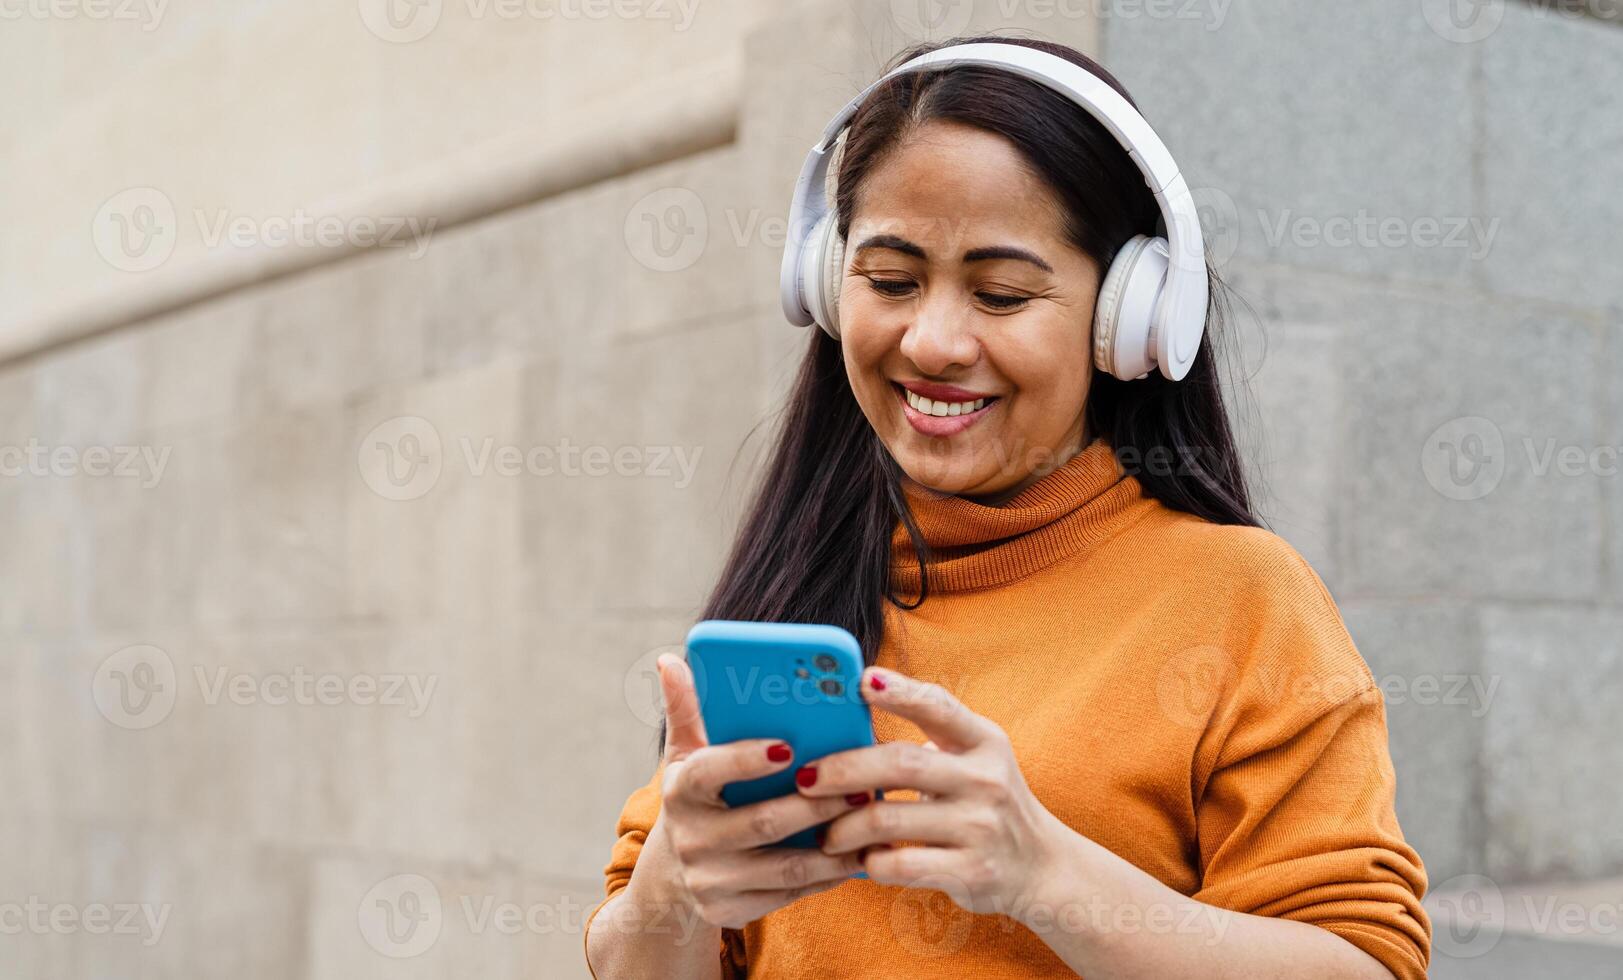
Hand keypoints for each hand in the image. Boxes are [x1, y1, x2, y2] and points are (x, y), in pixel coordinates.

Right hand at [638, 654, 868, 929]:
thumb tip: (671, 659)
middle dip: (815, 805)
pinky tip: (860, 856)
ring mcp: (710, 880)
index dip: (747, 759)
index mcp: (680, 791)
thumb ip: (687, 709)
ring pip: (784, 865)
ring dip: (833, 845)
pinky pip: (790, 893)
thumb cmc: (697, 798)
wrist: (674, 879)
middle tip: (860, 785)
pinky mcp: (731, 912)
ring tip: (870, 820)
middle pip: (762, 822)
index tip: (788, 745)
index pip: (709, 771)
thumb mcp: (686, 755)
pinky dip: (828, 876)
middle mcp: (691, 838)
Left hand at [797, 666, 1069, 917]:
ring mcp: (980, 826)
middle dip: (842, 769)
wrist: (1041, 867)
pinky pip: (900, 865)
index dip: (899, 691)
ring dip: (843, 827)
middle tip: (805, 779)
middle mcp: (985, 779)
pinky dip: (869, 862)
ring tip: (825, 833)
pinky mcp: (972, 871)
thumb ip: (926, 742)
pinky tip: (861, 860)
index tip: (860, 681)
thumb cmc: (984, 802)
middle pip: (898, 763)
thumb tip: (845, 724)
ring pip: (888, 819)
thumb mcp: (972, 760)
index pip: (938, 706)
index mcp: (983, 741)